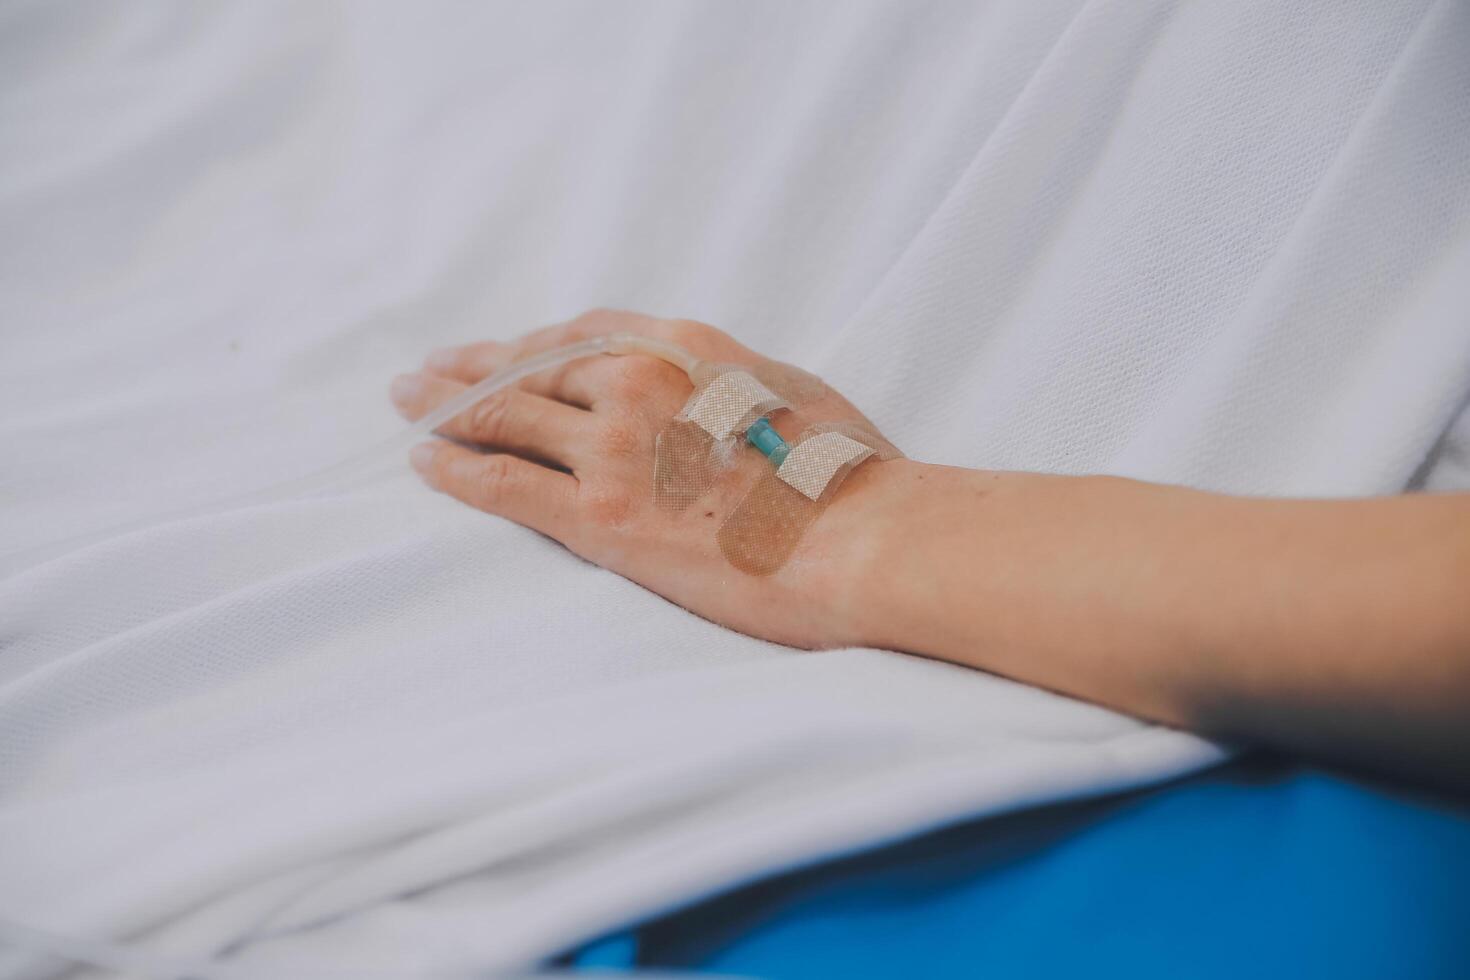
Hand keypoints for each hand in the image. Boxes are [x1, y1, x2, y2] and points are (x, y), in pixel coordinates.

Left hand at [390, 309, 914, 648]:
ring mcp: (614, 447)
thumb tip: (707, 394)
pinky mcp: (600, 515)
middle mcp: (637, 380)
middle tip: (426, 372)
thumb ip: (727, 382)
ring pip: (503, 416)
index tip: (499, 349)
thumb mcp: (790, 393)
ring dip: (445, 409)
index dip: (528, 343)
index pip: (581, 334)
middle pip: (529, 367)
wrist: (862, 538)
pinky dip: (455, 468)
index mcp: (685, 346)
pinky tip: (424, 463)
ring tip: (409, 406)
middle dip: (470, 368)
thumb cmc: (848, 475)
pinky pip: (503, 482)